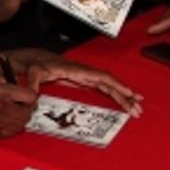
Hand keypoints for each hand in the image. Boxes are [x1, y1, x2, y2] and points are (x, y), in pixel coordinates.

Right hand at [0, 77, 36, 137]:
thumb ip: (2, 82)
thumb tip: (16, 87)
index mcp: (0, 90)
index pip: (30, 96)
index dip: (31, 98)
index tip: (28, 99)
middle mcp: (0, 106)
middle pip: (27, 113)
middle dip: (26, 111)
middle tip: (22, 109)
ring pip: (20, 125)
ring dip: (19, 122)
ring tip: (12, 117)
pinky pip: (7, 134)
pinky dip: (9, 130)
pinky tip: (3, 124)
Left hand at [23, 58, 142, 115]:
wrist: (36, 60)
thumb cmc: (37, 65)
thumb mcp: (33, 73)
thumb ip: (33, 84)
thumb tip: (33, 97)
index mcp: (78, 70)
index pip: (102, 77)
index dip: (116, 84)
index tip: (129, 93)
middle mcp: (86, 73)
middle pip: (111, 83)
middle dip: (125, 96)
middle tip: (137, 109)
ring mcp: (87, 77)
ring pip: (110, 86)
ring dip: (124, 97)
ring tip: (136, 109)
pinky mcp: (85, 81)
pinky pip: (104, 88)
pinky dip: (115, 95)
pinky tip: (124, 101)